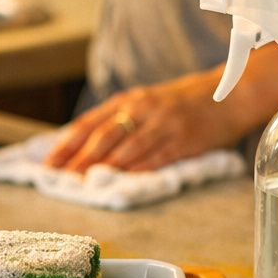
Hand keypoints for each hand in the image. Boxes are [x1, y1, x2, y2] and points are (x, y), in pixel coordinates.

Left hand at [44, 69, 246, 173]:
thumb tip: (86, 146)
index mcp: (130, 100)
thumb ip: (121, 120)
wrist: (228, 93)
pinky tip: (121, 182)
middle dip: (79, 159)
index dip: (67, 143)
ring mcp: (163, 124)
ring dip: (103, 168)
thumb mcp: (146, 102)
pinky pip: (156, 158)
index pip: (90, 122)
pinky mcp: (184, 140)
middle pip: (104, 136)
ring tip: (84, 184)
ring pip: (127, 149)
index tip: (49, 162)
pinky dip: (136, 171)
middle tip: (61, 178)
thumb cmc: (182, 102)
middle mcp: (143, 109)